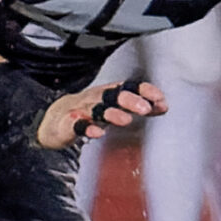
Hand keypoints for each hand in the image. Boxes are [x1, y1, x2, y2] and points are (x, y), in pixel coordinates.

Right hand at [36, 79, 166, 150]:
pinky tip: (98, 133)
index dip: (144, 90)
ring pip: (97, 109)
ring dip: (112, 114)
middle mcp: (97, 98)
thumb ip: (139, 106)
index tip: (160, 98)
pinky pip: (77, 125)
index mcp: (109, 93)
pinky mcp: (69, 124)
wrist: (55, 120)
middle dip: (130, 100)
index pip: (128, 86)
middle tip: (145, 108)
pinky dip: (87, 128)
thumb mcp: (116, 107)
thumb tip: (164, 106)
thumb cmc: (91, 111)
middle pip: (113, 95)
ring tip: (126, 120)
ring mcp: (82, 110)